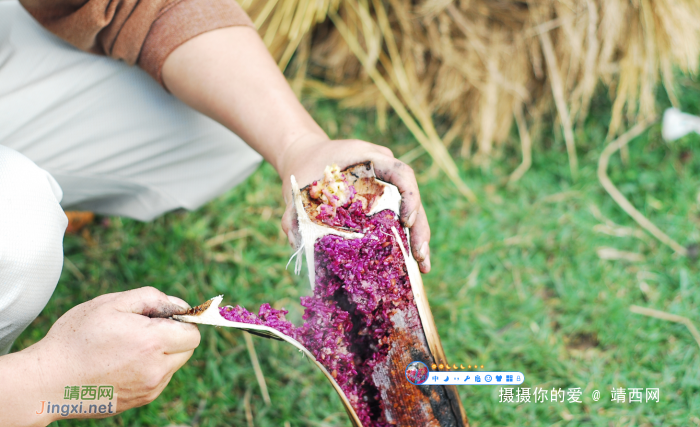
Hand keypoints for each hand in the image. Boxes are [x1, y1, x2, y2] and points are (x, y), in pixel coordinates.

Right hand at [3, 287, 200, 423]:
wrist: (48, 381)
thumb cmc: (77, 338)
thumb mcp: (112, 303)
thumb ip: (152, 298)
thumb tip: (179, 305)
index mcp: (152, 342)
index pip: (193, 332)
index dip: (181, 320)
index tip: (162, 316)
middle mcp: (156, 369)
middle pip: (187, 349)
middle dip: (174, 335)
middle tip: (144, 329)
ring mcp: (149, 389)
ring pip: (173, 365)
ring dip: (162, 353)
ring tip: (128, 346)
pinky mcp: (140, 400)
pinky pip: (158, 380)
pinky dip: (150, 368)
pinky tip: (122, 362)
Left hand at [279, 134, 431, 272]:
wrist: (305, 157)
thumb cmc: (303, 168)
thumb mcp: (295, 188)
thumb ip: (293, 212)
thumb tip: (295, 242)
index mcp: (368, 157)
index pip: (400, 172)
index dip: (409, 196)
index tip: (407, 221)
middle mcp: (384, 170)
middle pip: (412, 196)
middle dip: (420, 227)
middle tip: (421, 256)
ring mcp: (386, 185)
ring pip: (411, 209)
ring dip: (418, 237)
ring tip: (423, 266)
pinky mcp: (383, 200)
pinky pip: (399, 218)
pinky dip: (405, 239)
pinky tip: (411, 262)